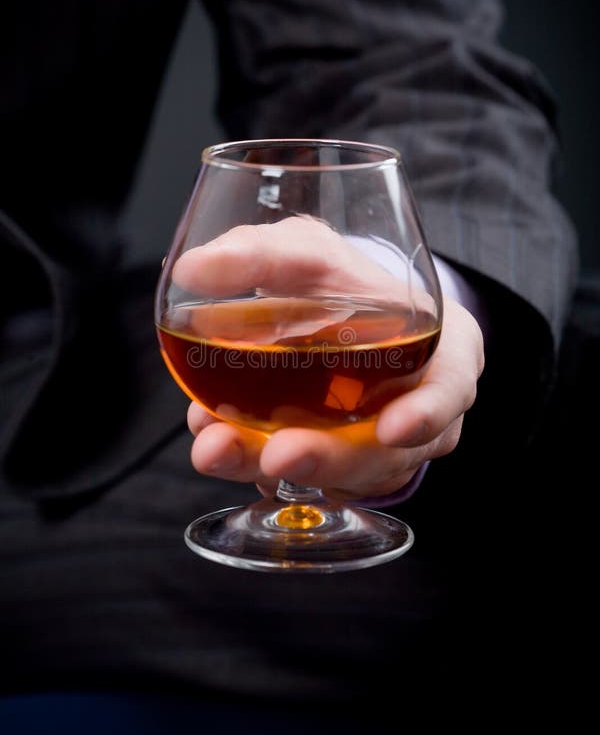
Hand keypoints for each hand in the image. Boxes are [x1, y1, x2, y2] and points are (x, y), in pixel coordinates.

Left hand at [180, 219, 484, 500]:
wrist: (329, 315)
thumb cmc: (337, 282)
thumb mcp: (307, 253)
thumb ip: (259, 254)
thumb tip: (194, 269)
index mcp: (439, 349)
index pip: (449, 387)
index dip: (428, 413)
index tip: (391, 429)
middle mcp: (417, 407)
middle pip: (386, 451)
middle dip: (330, 460)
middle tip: (277, 457)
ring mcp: (379, 446)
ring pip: (338, 476)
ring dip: (274, 466)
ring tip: (218, 449)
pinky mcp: (338, 466)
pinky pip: (306, 480)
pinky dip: (258, 466)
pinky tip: (222, 447)